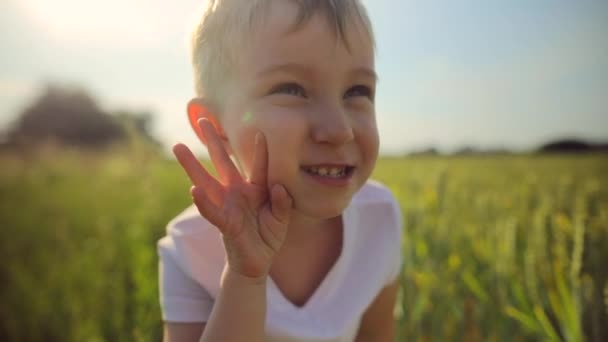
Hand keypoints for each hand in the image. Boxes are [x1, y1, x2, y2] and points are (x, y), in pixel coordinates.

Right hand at [173, 118, 292, 278]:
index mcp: (255, 189)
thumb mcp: (281, 218)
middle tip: (203, 119)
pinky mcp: (224, 223)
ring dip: (192, 165)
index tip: (260, 132)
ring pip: (207, 181)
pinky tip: (192, 189)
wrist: (257, 262)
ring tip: (178, 147)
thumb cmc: (268, 236)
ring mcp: (227, 206)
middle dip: (213, 142)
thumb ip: (282, 202)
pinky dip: (202, 202)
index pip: (259, 166)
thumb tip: (279, 186)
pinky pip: (211, 211)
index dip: (260, 151)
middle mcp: (237, 193)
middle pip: (223, 163)